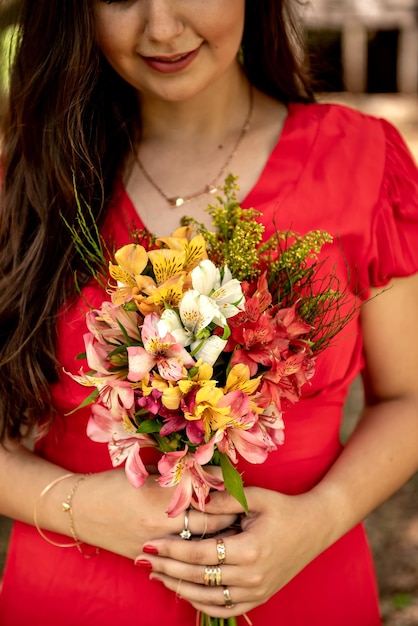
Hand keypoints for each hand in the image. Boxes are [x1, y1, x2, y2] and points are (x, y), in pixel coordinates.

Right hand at [74, 469, 237, 559]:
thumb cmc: (113, 483)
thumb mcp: (147, 473)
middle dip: (231, 520)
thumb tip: (211, 473)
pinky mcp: (146, 559)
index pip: (209, 498)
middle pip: (210, 525)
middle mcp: (161, 524)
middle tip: (248, 515)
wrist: (79, 508)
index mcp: (163, 497)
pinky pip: (180, 561)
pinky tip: (208, 549)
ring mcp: (155, 545)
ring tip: (235, 532)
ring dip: (217, 540)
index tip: (244, 491)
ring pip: (198, 546)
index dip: (229, 496)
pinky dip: (196, 554)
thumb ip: (179, 476)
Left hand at [134, 487, 329, 617]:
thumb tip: (191, 501)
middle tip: (143, 560)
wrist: (315, 526)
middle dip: (167, 568)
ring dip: (179, 587)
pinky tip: (185, 592)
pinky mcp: (260, 597)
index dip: (171, 550)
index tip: (149, 544)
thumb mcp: (255, 498)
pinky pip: (224, 609)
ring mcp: (256, 591)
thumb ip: (222, 501)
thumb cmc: (284, 508)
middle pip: (198, 577)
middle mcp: (251, 576)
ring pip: (207, 597)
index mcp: (249, 549)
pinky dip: (202, 604)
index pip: (199, 555)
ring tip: (158, 576)